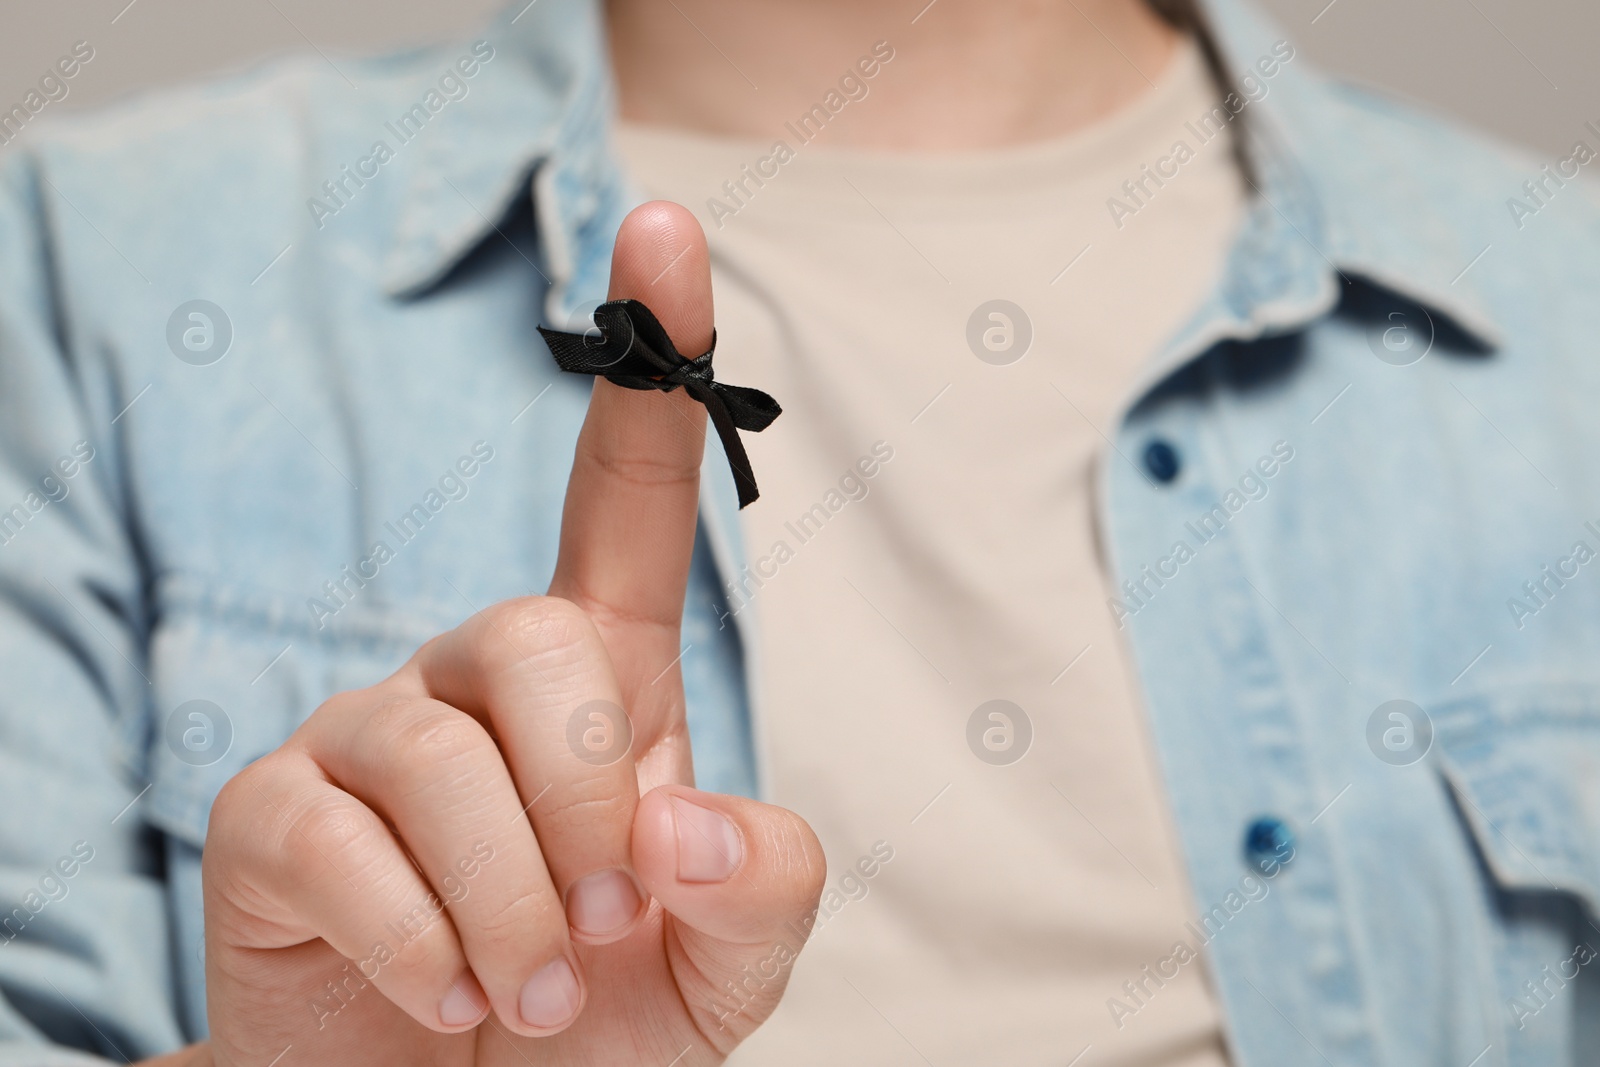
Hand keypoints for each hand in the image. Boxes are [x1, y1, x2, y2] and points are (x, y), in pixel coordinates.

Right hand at [199, 202, 825, 1066]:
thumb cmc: (596, 1017)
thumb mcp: (721, 968)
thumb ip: (760, 890)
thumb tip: (683, 824)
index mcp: (604, 680)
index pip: (626, 493)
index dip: (654, 361)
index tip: (666, 225)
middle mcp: (480, 677)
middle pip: (538, 641)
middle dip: (586, 807)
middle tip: (596, 935)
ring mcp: (366, 736)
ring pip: (438, 748)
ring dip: (509, 901)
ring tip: (529, 998)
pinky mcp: (273, 815)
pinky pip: (333, 834)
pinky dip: (418, 941)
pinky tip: (447, 998)